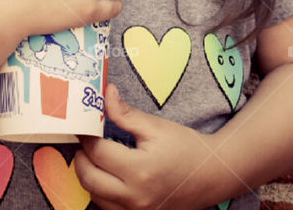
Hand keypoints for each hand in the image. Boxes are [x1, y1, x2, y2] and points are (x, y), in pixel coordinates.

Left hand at [75, 84, 218, 209]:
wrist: (211, 175)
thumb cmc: (186, 147)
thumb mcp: (155, 126)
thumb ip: (126, 113)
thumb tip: (106, 93)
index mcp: (140, 170)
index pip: (97, 153)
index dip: (87, 136)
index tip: (84, 125)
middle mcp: (136, 196)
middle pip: (89, 179)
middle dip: (81, 157)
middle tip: (85, 141)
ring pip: (95, 197)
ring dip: (89, 176)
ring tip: (95, 157)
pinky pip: (108, 208)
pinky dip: (101, 192)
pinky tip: (107, 175)